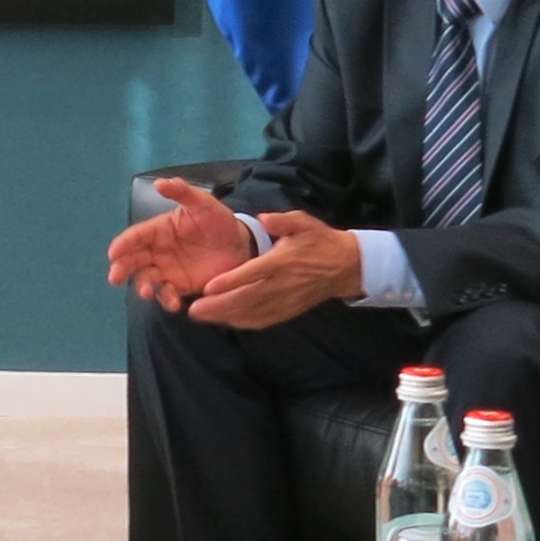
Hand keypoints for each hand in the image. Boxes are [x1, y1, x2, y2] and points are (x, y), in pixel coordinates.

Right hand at [106, 178, 252, 311]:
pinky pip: (168, 294)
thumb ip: (183, 192)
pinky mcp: (181, 286)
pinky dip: (168, 300)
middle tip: (115, 277)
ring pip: (147, 279)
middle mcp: (158, 251)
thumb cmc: (219, 221)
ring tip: (146, 293)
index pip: (136, 236)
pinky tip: (175, 304)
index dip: (123, 243)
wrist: (242, 246)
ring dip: (143, 286)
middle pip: (134, 259)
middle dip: (122, 268)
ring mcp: (168, 270)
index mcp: (160, 229)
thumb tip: (159, 183)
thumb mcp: (203, 203)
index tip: (113, 253)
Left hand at [186, 208, 362, 329]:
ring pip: (253, 313)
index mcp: (282, 261)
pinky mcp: (289, 311)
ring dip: (226, 317)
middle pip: (248, 299)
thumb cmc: (320, 240)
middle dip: (219, 306)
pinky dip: (243, 323)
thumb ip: (282, 220)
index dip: (230, 281)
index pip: (253, 273)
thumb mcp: (304, 222)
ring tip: (201, 317)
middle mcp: (282, 284)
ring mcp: (286, 301)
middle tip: (193, 310)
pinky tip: (226, 322)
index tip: (208, 287)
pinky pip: (264, 320)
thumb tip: (263, 218)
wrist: (346, 266)